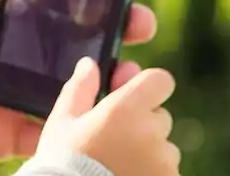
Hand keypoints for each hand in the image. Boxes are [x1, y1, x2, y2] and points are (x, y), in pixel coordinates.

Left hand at [0, 0, 158, 167]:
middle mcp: (4, 42)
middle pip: (72, 33)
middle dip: (113, 26)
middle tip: (140, 22)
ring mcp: (6, 85)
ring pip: (70, 80)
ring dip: (106, 76)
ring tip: (132, 72)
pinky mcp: (0, 128)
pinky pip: (49, 127)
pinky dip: (79, 123)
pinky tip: (101, 115)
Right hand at [40, 58, 179, 175]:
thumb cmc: (63, 162)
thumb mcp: (61, 122)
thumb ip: (80, 89)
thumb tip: (89, 64)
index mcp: (126, 109)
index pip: (160, 81)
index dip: (147, 86)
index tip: (132, 98)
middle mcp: (151, 132)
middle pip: (160, 117)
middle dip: (143, 124)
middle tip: (114, 141)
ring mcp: (164, 162)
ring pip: (164, 149)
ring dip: (149, 153)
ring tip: (118, 166)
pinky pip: (167, 173)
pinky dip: (151, 173)